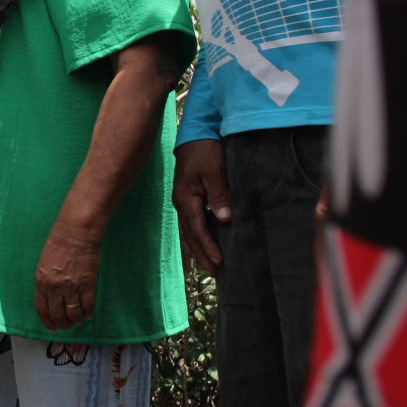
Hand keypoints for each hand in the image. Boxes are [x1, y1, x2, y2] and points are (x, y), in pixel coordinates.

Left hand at [34, 222, 100, 331]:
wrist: (75, 235)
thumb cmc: (58, 245)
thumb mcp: (43, 265)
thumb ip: (45, 283)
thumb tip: (50, 299)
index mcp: (41, 282)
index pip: (42, 309)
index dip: (47, 321)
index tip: (51, 327)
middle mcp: (55, 288)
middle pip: (58, 315)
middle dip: (62, 324)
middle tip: (66, 326)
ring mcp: (72, 288)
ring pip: (73, 314)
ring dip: (75, 320)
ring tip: (77, 320)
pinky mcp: (88, 285)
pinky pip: (88, 306)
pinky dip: (88, 313)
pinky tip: (88, 314)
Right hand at [172, 138, 230, 273]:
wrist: (196, 132)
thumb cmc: (206, 150)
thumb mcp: (214, 170)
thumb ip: (219, 194)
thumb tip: (225, 219)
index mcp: (185, 199)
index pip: (197, 230)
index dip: (208, 248)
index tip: (220, 263)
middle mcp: (181, 203)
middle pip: (191, 236)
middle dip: (202, 255)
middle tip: (215, 274)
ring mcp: (183, 201)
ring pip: (190, 232)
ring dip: (199, 249)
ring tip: (210, 266)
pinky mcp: (188, 197)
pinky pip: (193, 223)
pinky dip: (199, 237)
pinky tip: (205, 243)